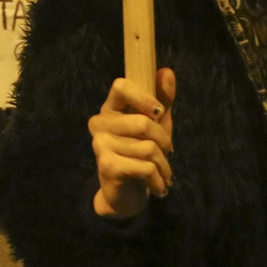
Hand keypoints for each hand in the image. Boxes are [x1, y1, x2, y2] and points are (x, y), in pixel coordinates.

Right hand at [90, 69, 176, 220]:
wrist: (126, 195)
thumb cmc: (141, 154)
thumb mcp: (156, 125)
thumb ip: (162, 100)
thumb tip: (167, 71)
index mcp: (111, 108)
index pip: (121, 86)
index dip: (144, 96)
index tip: (158, 112)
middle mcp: (100, 123)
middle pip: (143, 122)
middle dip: (164, 141)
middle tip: (167, 153)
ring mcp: (100, 144)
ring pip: (148, 148)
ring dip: (164, 166)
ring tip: (164, 174)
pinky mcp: (107, 165)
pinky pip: (146, 167)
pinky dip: (159, 179)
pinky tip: (158, 186)